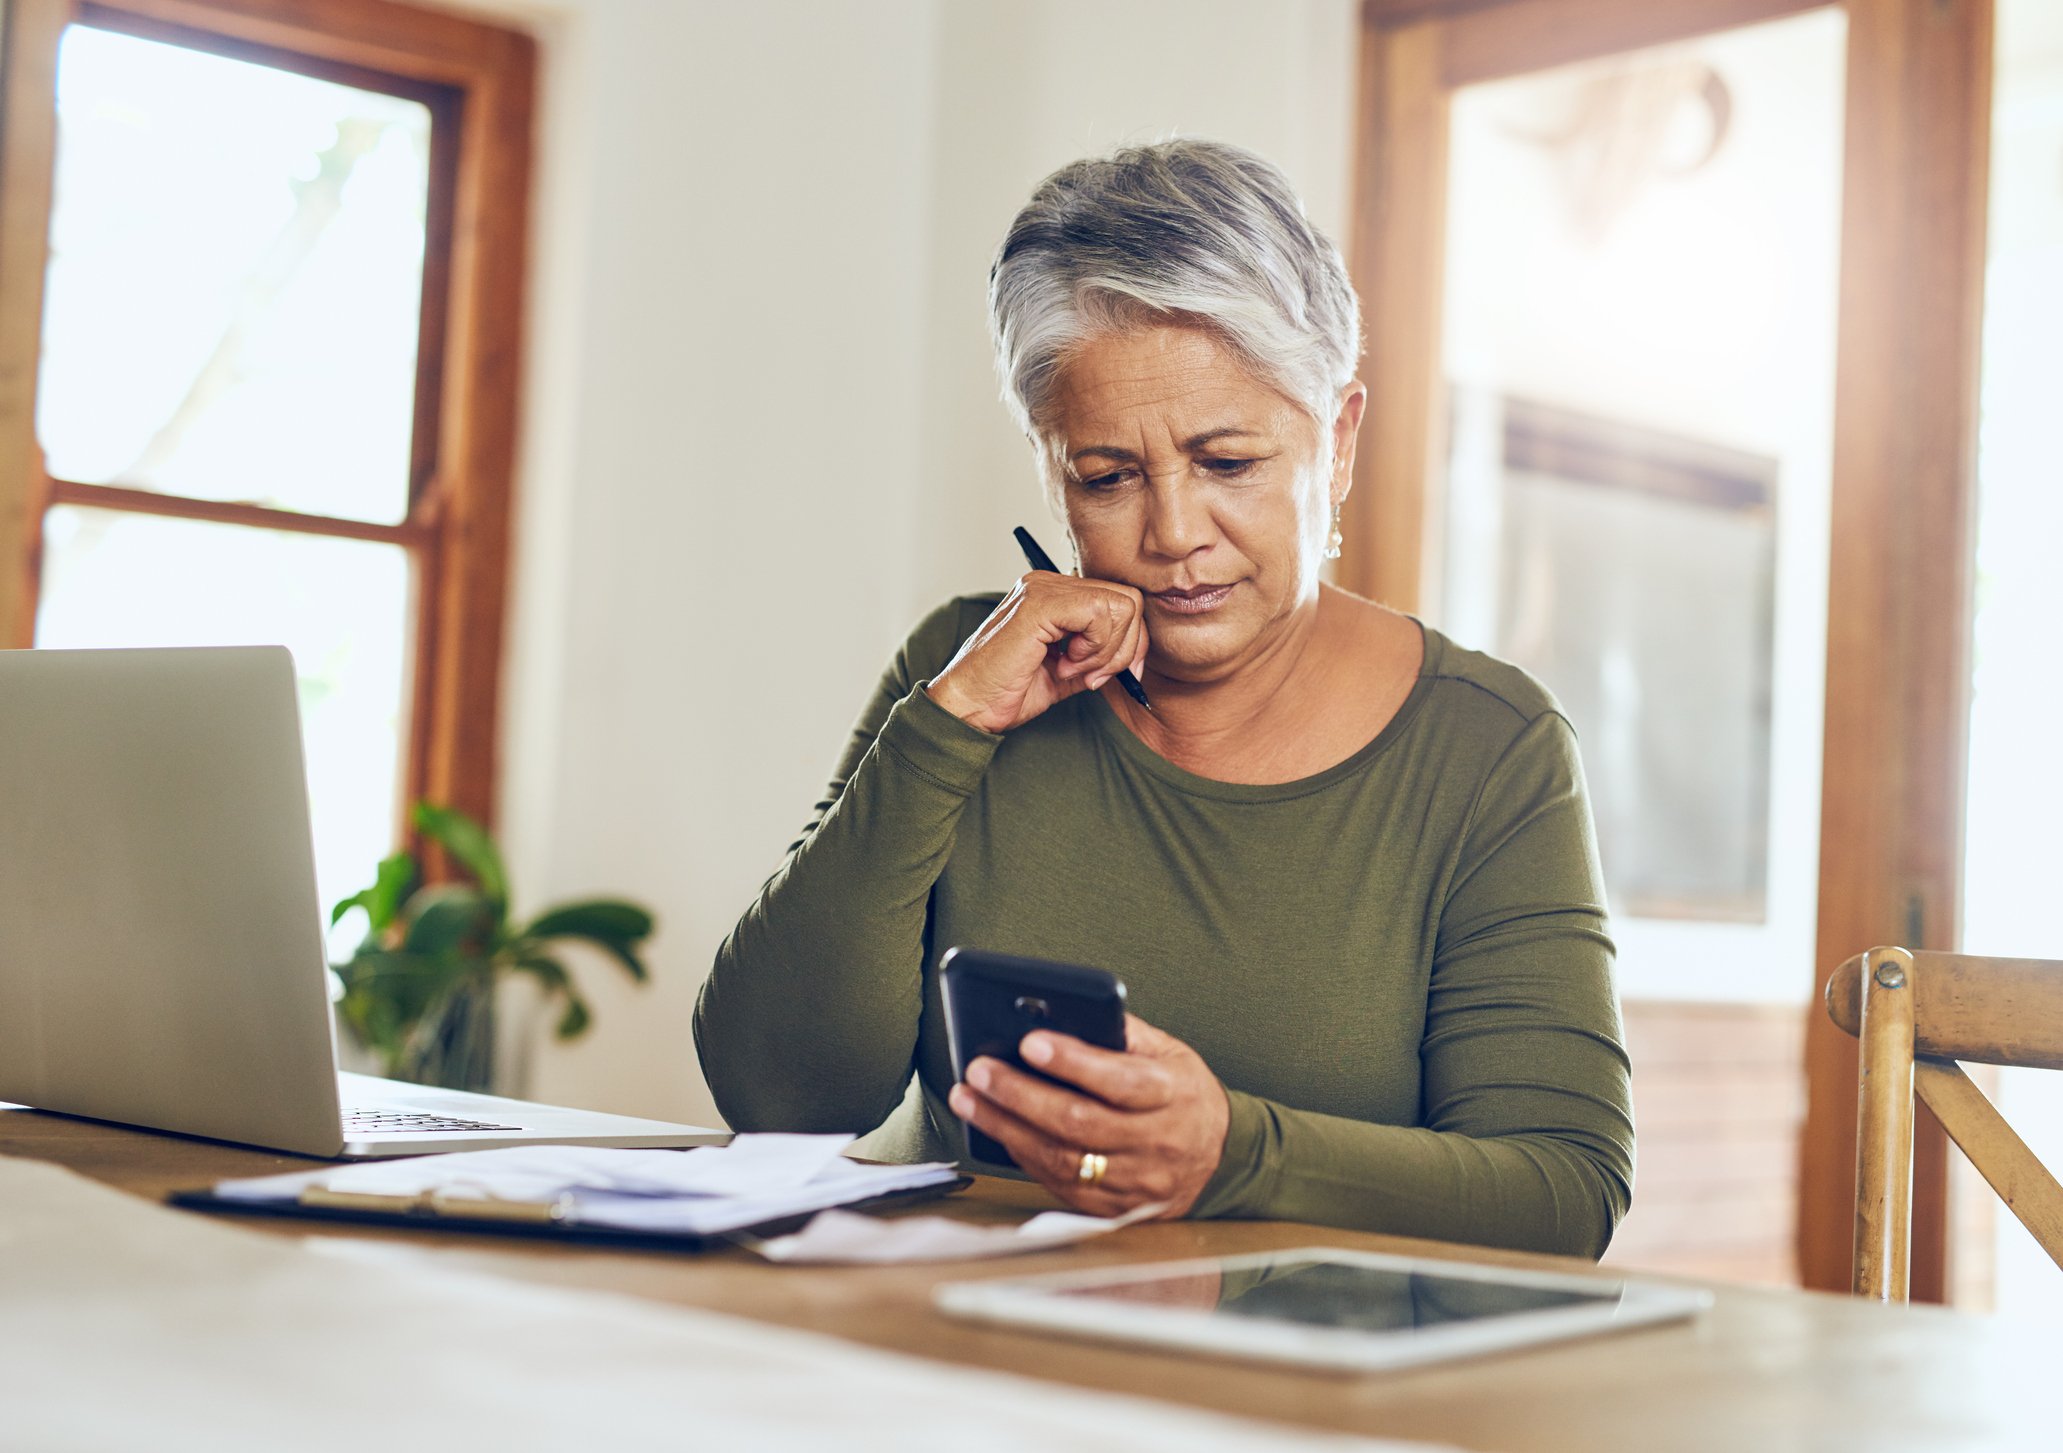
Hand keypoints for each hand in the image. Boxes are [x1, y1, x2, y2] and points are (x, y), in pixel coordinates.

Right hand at [925, 571, 1147, 733]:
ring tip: (1070, 670)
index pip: (1120, 601)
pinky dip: (1094, 648)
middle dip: (1124, 649)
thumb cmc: (1008, 692)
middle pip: (1128, 601)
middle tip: (1090, 676)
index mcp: (1054, 594)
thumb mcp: (1068, 671)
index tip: (1108, 675)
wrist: (968, 707)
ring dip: (1107, 651)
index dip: (1130, 642)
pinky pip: (1100, 613)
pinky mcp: (1039, 603)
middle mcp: (1049, 582)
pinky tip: (1064, 665)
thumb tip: (1138, 653)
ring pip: (1121, 606)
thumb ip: (1099, 654)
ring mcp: (1043, 588)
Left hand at [946, 1013, 1229, 1217]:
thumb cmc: (1182, 1094)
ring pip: (1062, 1158)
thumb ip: (1124, 1033)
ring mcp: (1135, 1181)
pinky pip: (1060, 1184)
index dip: (1073, 1063)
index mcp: (1173, 1094)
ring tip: (969, 1097)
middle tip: (980, 1069)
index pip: (1119, 1081)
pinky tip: (996, 1129)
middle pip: (1079, 1122)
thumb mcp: (1170, 1052)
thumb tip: (1064, 1015)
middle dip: (1021, 1094)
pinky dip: (1022, 1156)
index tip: (1031, 1041)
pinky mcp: (1114, 1208)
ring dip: (1007, 1126)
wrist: (1218, 1160)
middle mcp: (1156, 1142)